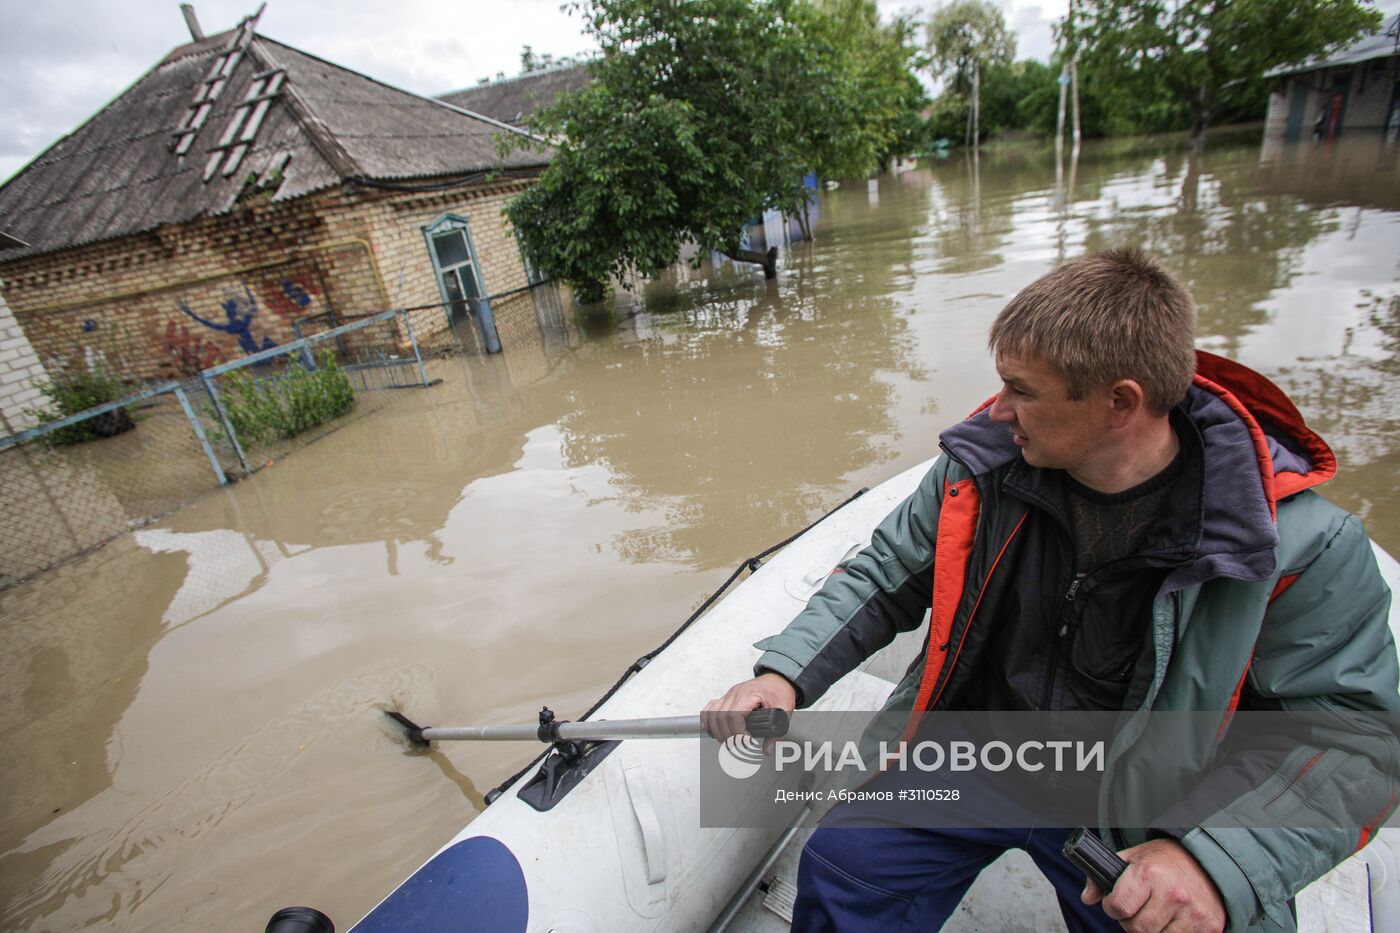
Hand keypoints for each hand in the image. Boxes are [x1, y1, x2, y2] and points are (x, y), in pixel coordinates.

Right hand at [701, 673, 796, 742]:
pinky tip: (713, 731)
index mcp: (749, 694)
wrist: (777, 678)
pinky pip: (710, 709)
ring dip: (717, 732)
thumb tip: (767, 750)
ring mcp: (729, 695)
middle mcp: (735, 693)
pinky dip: (708, 721)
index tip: (746, 742)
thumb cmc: (779, 690)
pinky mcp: (726, 698)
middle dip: (727, 736)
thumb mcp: (784, 710)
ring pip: (712, 714)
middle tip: (738, 747)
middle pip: (720, 717)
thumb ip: (778, 733)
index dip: (737, 733)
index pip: (734, 715)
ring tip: (728, 742)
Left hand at [1081, 838, 1225, 931]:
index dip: (1112, 907)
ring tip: (1157, 911)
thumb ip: (1103, 877)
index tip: (1117, 902)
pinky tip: (1173, 918)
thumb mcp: (1131, 858)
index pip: (1118, 907)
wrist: (1205, 862)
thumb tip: (1087, 898)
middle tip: (1139, 908)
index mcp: (1149, 874)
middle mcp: (1172, 894)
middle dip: (1131, 921)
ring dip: (1152, 929)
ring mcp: (1192, 912)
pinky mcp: (1208, 926)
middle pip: (1137, 929)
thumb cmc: (1163, 861)